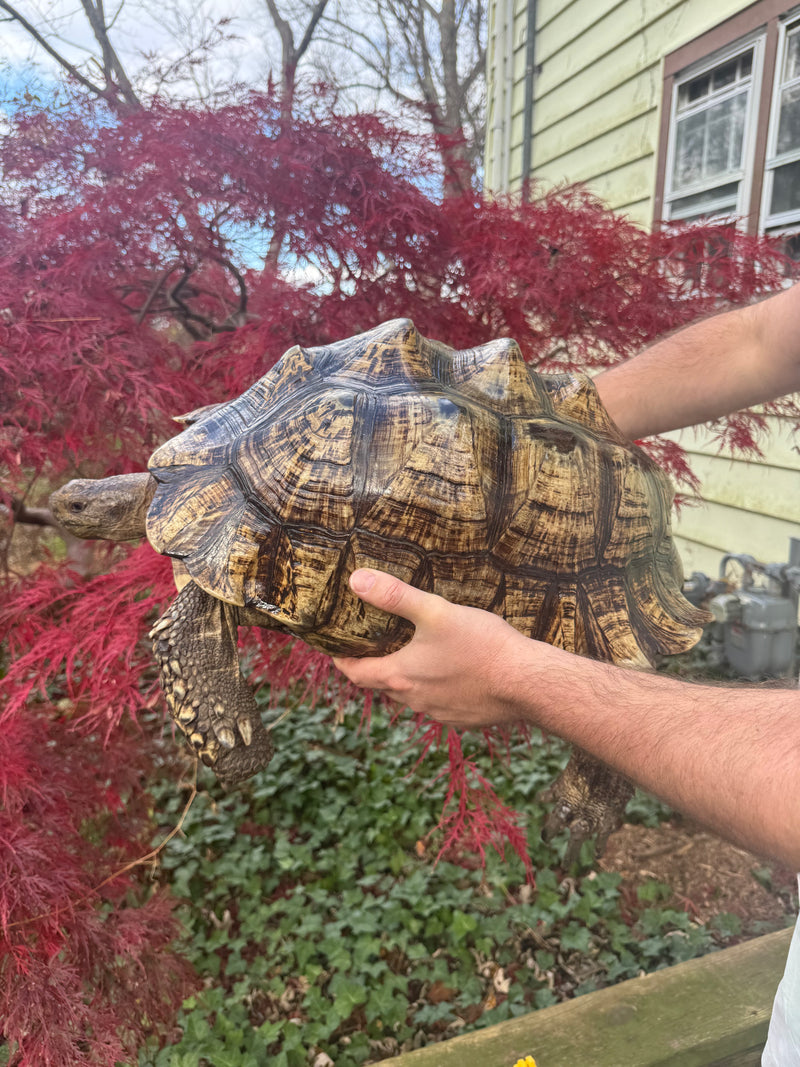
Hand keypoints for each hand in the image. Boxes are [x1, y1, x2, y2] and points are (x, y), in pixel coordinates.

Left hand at [333, 569, 547, 728]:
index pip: (355, 673)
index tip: (336, 650)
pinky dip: (438, 689)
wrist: (527, 683)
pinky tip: (453, 671)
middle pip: (384, 684)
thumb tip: (356, 580)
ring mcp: (439, 713)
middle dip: (378, 665)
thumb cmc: (481, 646)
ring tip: (418, 654)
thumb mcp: (435, 611)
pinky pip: (440, 704)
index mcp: (400, 676)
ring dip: (410, 678)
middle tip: (378, 644)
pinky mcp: (463, 719)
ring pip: (413, 696)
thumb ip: (394, 595)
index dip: (342, 661)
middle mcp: (414, 701)